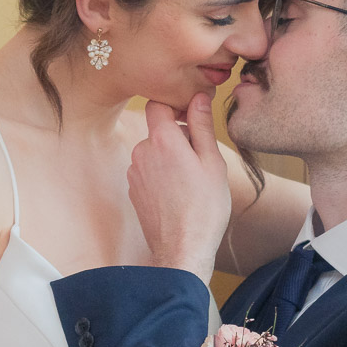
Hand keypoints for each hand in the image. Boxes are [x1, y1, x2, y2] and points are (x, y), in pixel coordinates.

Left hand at [128, 94, 231, 281]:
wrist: (182, 248)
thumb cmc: (204, 207)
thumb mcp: (212, 162)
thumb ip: (202, 126)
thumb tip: (198, 97)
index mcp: (163, 140)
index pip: (158, 104)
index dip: (175, 107)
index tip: (192, 119)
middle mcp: (142, 152)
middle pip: (158, 130)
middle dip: (178, 137)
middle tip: (201, 160)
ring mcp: (134, 172)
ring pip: (154, 151)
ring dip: (170, 157)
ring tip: (191, 181)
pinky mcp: (133, 189)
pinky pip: (148, 170)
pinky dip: (162, 174)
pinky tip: (179, 194)